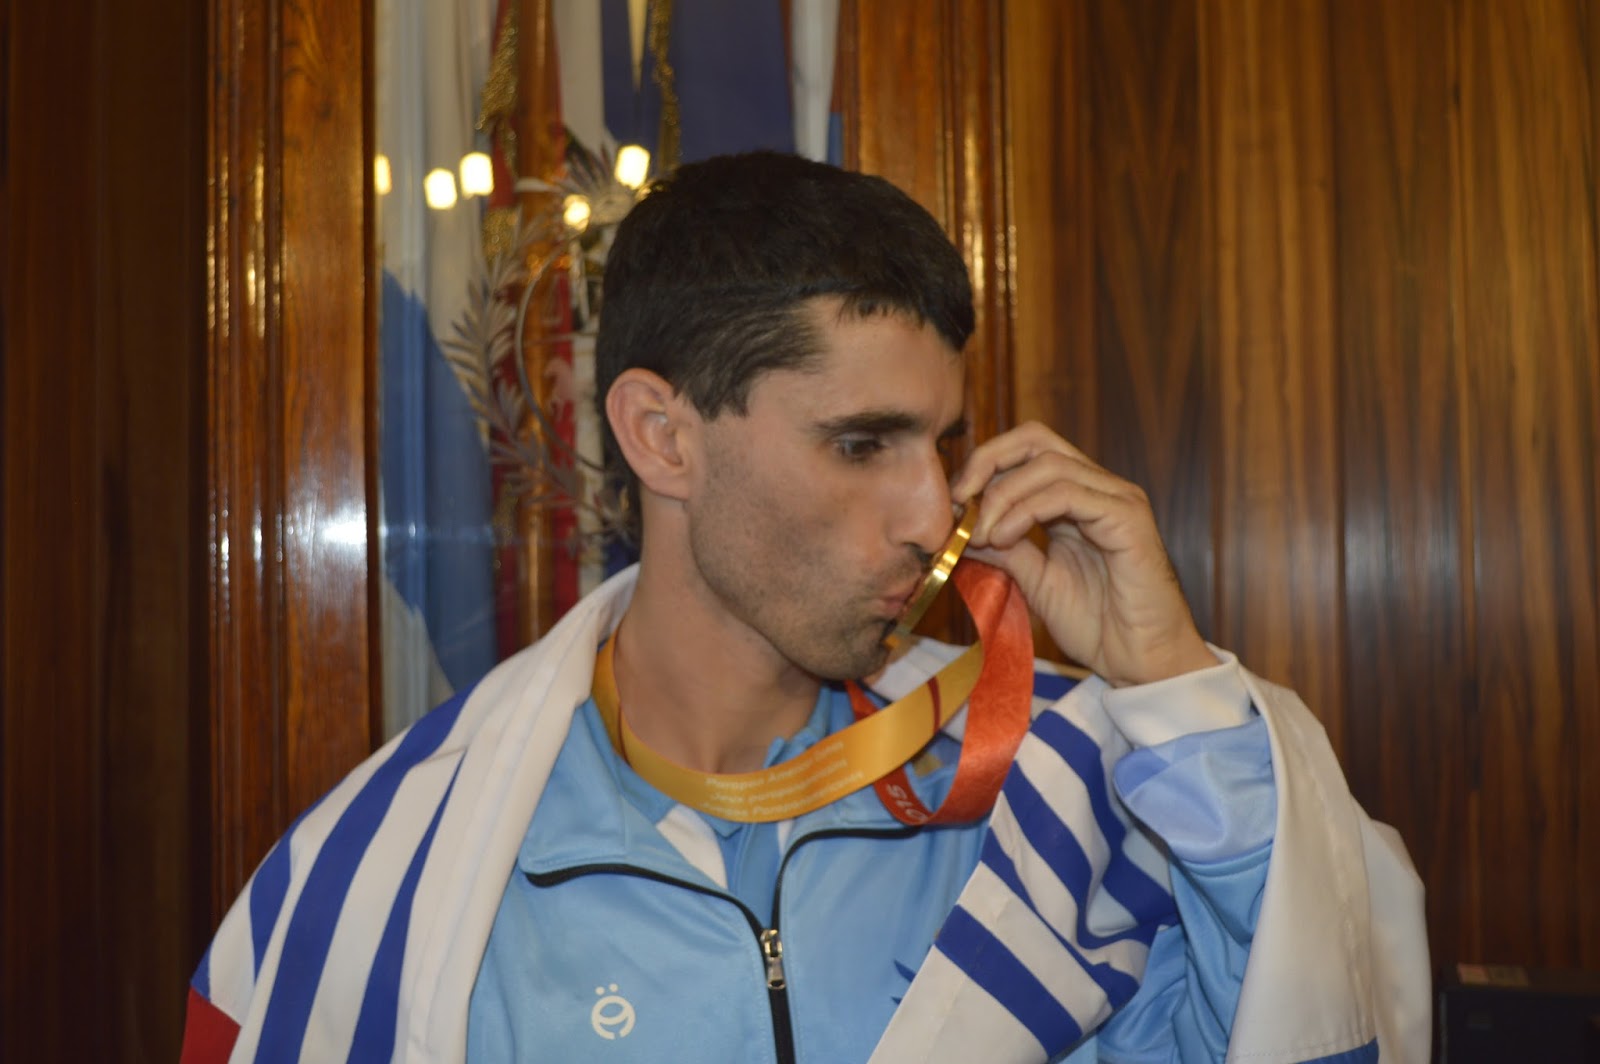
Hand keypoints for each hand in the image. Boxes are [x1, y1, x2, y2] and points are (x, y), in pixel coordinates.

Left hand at [949, 422, 1213, 687]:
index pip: (1027, 449)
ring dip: (1002, 496)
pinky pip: (1067, 494)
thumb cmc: (1099, 624)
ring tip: (984, 535)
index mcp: (1078, 497)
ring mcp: (1117, 498)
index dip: (985, 463)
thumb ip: (1005, 548)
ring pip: (1047, 464)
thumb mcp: (1036, 579)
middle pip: (1036, 439)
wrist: (1142, 660)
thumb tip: (963, 528)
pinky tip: (1005, 538)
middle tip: (958, 501)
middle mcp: (1099, 488)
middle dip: (987, 462)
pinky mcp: (1127, 518)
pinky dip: (1025, 511)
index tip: (953, 501)